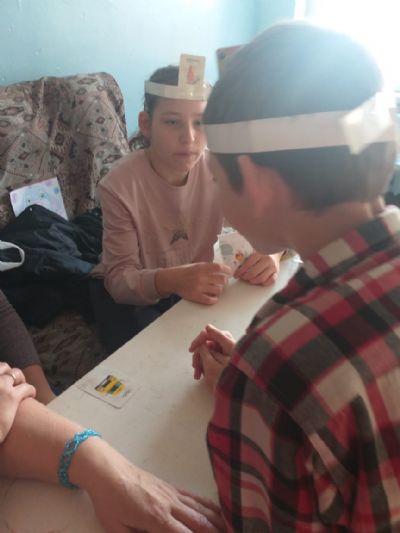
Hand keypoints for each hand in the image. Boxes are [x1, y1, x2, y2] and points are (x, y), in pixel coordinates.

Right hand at [0, 362, 35, 442]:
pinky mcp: (12, 397)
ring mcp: (0, 386)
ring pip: (17, 374)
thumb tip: (0, 395)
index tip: (3, 378)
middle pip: (4, 367)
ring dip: (21, 379)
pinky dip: (31, 390)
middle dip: (10, 373)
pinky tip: (31, 396)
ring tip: (23, 388)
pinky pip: (27, 387)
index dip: (0, 372)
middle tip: (14, 382)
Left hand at [79, 441, 225, 532]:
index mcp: (155, 518)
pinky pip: (195, 497)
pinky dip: (210, 505)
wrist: (108, 471)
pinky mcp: (172, 487)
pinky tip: (220, 511)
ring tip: (231, 529)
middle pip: (199, 522)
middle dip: (216, 532)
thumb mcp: (117, 529)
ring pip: (201, 508)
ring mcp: (173, 494)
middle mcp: (169, 505)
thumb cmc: (109, 502)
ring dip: (218, 521)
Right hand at [157, 263, 231, 304]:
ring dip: (219, 290)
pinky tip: (213, 298)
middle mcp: (201, 277)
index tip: (229, 272)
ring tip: (216, 289)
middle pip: (221, 280)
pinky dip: (214, 299)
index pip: (219, 268)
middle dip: (224, 281)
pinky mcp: (195, 296)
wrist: (171, 280)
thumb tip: (221, 269)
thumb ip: (207, 267)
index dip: (226, 270)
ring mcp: (198, 287)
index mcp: (201, 268)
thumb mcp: (195, 265)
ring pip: (217, 290)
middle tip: (222, 282)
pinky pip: (210, 300)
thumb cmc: (184, 271)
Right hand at [190, 325, 234, 388]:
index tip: (191, 350)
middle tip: (194, 366)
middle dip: (199, 354)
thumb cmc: (225, 380)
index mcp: (229, 344)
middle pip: (209, 343)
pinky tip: (202, 375)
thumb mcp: (211, 365)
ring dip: (201, 362)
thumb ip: (205, 350)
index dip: (199, 340)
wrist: (239, 394)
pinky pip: (214, 359)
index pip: (211, 334)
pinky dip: (207, 365)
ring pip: (210, 352)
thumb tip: (203, 339)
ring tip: (197, 375)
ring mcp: (229, 353)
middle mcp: (230, 346)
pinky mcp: (227, 361)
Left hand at [234, 252, 280, 285]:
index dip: (240, 271)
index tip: (236, 275)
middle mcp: (267, 260)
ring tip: (249, 280)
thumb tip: (233, 264)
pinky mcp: (277, 272)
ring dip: (253, 281)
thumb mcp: (253, 251)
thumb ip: (246, 256)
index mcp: (260, 253)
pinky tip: (259, 282)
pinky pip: (270, 281)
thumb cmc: (261, 252)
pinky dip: (264, 283)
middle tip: (242, 278)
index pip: (248, 264)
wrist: (274, 250)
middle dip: (245, 277)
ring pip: (261, 278)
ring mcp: (273, 267)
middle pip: (253, 273)